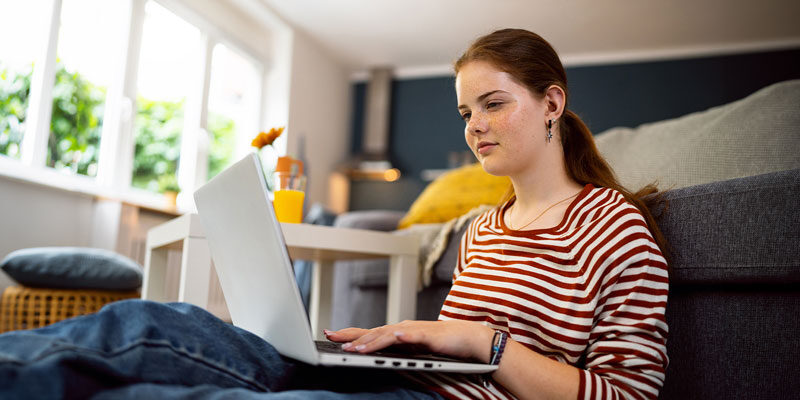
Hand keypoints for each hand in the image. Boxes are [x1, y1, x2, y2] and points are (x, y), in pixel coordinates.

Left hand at [324, 320, 493, 361]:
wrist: (468, 338)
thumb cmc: (441, 345)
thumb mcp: (413, 349)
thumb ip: (396, 351)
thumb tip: (376, 357)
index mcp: (397, 332)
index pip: (369, 332)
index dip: (350, 333)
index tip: (330, 334)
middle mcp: (402, 328)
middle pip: (372, 331)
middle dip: (351, 335)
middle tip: (331, 337)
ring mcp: (414, 330)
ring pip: (387, 335)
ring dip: (370, 341)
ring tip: (355, 348)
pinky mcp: (427, 336)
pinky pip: (411, 337)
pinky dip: (400, 336)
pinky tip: (393, 337)